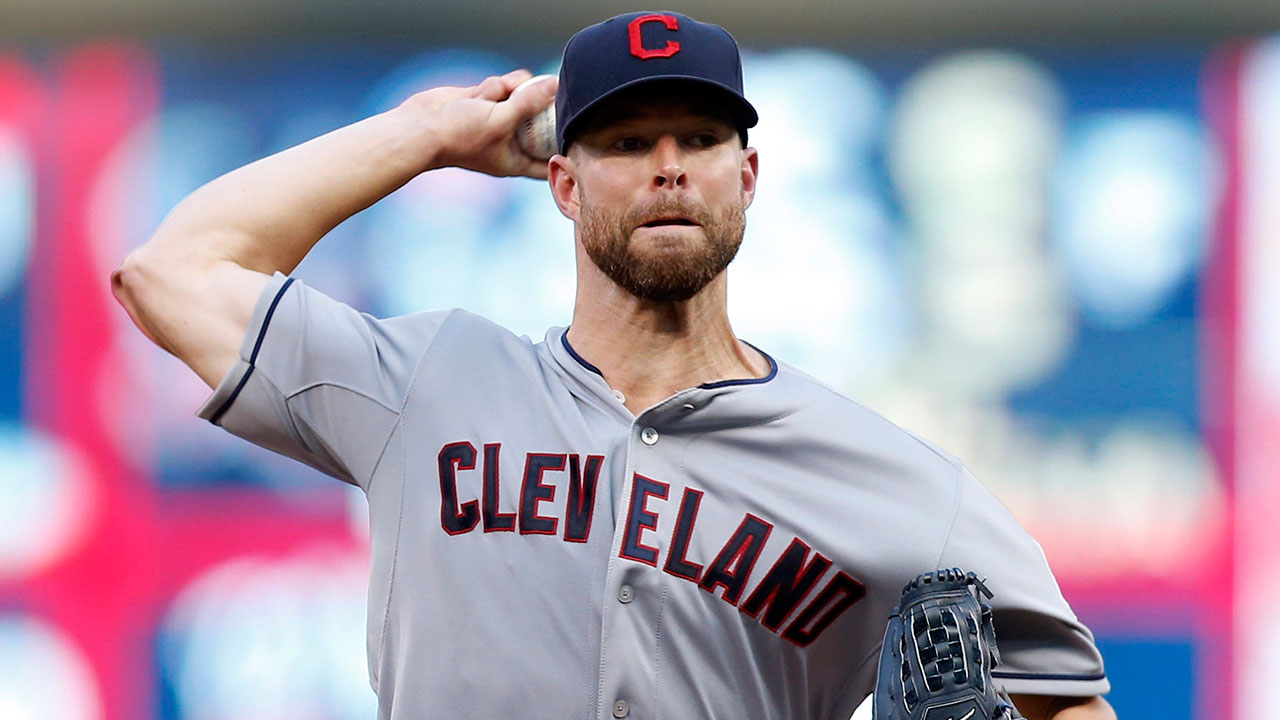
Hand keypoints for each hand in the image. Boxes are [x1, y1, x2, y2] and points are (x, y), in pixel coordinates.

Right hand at [402, 69, 557, 178]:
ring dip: (515, 90)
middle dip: (540, 107)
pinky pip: (505, 87)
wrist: (420, 127)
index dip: (564, 152)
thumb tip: (554, 86)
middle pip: (540, 123)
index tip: (577, 137)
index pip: (548, 162)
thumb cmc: (459, 135)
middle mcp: (509, 141)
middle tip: (541, 96)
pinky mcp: (486, 101)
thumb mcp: (500, 120)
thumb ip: (529, 103)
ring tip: (498, 95)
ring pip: (524, 97)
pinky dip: (497, 85)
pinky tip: (482, 92)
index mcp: (516, 159)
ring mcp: (498, 119)